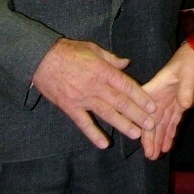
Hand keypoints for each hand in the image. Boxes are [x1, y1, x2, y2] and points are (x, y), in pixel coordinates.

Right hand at [32, 38, 157, 148]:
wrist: (41, 59)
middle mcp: (95, 86)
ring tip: (135, 134)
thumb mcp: (93, 49)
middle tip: (150, 124)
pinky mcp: (70, 107)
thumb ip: (111, 59)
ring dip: (122, 124)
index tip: (152, 106)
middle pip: (120, 102)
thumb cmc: (69, 51)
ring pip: (106, 114)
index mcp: (102, 70)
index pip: (126, 86)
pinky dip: (94, 134)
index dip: (140, 97)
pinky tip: (104, 144)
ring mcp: (82, 98)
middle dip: (137, 114)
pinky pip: (84, 123)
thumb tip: (126, 64)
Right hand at [141, 42, 193, 159]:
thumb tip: (183, 107)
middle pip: (151, 120)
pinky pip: (173, 122)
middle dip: (150, 138)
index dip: (140, 124)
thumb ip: (185, 89)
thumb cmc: (190, 58)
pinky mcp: (181, 104)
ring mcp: (170, 101)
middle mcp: (159, 97)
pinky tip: (167, 146)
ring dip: (159, 139)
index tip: (138, 139)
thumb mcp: (187, 72)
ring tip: (156, 156)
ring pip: (162, 124)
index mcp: (155, 88)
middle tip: (150, 155)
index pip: (144, 109)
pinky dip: (170, 134)